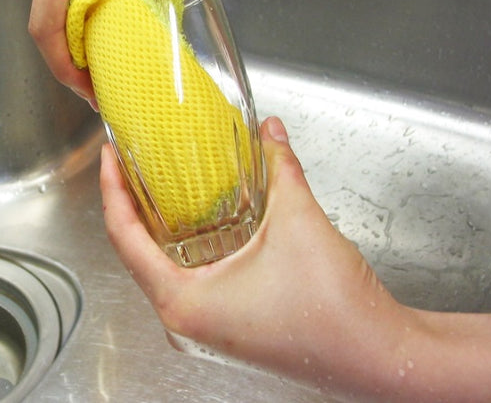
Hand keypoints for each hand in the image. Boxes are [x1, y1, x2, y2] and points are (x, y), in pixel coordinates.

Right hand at [28, 0, 234, 103]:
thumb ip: (121, 16)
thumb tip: (107, 52)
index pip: (46, 22)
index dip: (64, 65)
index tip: (87, 89)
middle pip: (44, 5)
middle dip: (71, 45)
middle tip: (100, 74)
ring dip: (74, 19)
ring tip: (104, 46)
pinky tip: (100, 10)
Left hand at [100, 116, 490, 400]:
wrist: (382, 358)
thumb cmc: (336, 312)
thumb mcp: (299, 222)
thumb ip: (280, 168)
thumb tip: (270, 131)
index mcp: (185, 303)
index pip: (125, 239)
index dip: (112, 191)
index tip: (108, 157)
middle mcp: (188, 321)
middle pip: (139, 253)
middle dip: (134, 204)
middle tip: (133, 162)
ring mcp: (208, 328)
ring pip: (165, 266)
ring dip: (161, 224)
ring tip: (161, 181)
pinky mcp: (230, 325)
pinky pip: (192, 278)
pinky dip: (188, 244)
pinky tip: (203, 217)